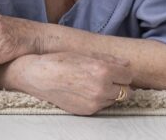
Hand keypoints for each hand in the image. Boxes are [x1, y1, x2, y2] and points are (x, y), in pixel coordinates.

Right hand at [18, 52, 132, 115]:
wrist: (37, 76)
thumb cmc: (58, 61)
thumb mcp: (84, 54)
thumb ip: (109, 59)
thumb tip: (126, 64)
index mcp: (102, 70)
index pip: (128, 76)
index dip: (122, 72)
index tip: (115, 70)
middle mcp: (101, 88)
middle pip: (126, 91)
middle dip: (119, 84)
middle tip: (106, 78)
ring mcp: (94, 102)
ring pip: (115, 100)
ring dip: (110, 93)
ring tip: (93, 84)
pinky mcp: (87, 111)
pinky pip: (102, 106)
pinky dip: (98, 99)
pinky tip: (85, 91)